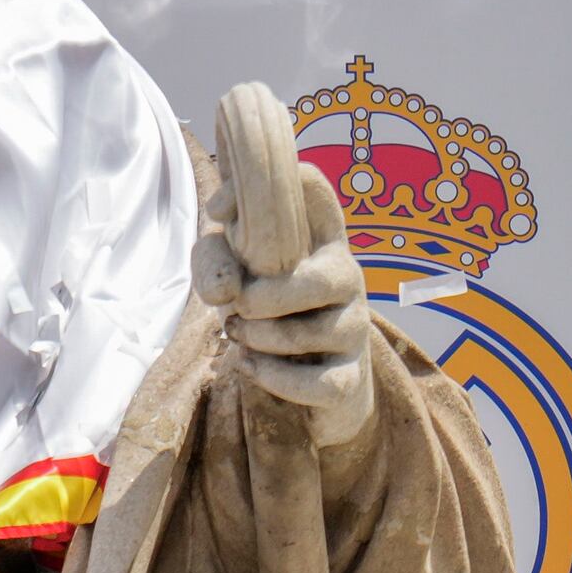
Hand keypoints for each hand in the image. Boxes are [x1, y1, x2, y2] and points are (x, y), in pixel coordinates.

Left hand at [197, 81, 374, 446]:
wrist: (302, 372)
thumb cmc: (262, 302)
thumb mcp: (229, 268)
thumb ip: (216, 258)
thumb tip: (228, 287)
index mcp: (318, 237)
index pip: (315, 191)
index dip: (271, 188)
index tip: (221, 212)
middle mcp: (346, 275)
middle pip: (323, 280)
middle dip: (265, 298)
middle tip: (237, 306)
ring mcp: (355, 326)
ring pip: (310, 334)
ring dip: (258, 337)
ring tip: (237, 333)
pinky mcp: (349, 376)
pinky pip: (320, 384)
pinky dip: (274, 377)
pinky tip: (248, 364)